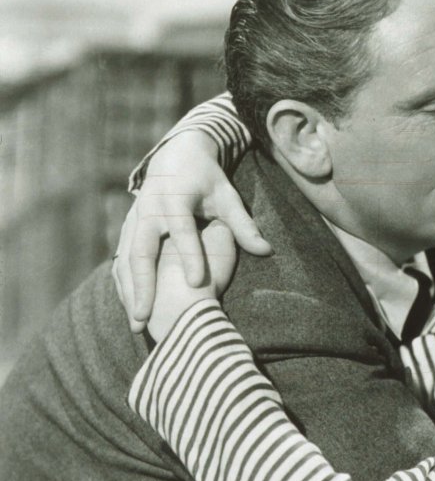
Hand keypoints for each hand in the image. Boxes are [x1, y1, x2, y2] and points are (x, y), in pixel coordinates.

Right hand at [113, 131, 271, 331]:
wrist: (174, 156)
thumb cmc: (206, 180)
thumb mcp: (226, 197)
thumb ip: (243, 225)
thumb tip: (268, 250)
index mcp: (176, 200)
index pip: (183, 231)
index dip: (190, 256)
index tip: (196, 283)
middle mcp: (150, 210)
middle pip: (141, 250)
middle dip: (143, 285)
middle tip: (147, 318)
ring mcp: (133, 220)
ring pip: (125, 259)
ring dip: (129, 292)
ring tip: (137, 323)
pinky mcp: (127, 229)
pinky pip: (120, 260)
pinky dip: (124, 285)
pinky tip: (131, 309)